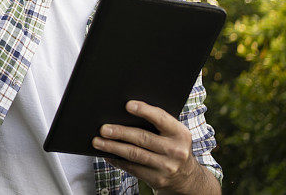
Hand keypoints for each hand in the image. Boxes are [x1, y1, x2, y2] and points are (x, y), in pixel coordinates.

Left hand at [92, 100, 216, 193]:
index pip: (161, 119)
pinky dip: (117, 161)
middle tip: (103, 128)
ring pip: (134, 154)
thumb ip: (158, 123)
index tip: (128, 105)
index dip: (144, 110)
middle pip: (143, 138)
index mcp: (180, 134)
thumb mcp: (173, 134)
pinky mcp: (157, 179)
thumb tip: (126, 112)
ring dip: (113, 147)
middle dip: (120, 132)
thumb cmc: (173, 147)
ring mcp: (166, 167)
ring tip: (98, 142)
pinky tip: (107, 154)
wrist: (187, 178)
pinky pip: (133, 168)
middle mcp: (176, 151)